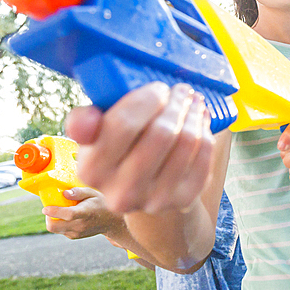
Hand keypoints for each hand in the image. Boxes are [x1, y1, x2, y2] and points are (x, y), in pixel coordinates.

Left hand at [43, 186, 121, 239]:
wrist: (110, 222)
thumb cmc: (101, 203)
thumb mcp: (93, 192)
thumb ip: (78, 192)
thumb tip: (64, 193)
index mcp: (85, 213)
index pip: (68, 215)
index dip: (54, 211)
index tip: (45, 208)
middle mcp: (79, 226)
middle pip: (54, 227)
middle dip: (48, 217)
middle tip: (51, 207)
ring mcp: (76, 233)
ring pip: (55, 229)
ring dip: (52, 220)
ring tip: (60, 210)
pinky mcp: (73, 236)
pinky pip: (60, 230)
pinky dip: (59, 223)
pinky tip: (66, 216)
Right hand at [65, 82, 214, 214]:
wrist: (141, 190)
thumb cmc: (118, 150)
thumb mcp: (95, 135)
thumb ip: (84, 120)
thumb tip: (88, 119)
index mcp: (91, 169)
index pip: (122, 125)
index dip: (147, 100)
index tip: (158, 88)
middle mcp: (119, 192)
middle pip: (160, 134)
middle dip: (175, 104)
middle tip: (181, 90)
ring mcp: (153, 200)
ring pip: (185, 143)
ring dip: (193, 115)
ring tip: (192, 102)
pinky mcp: (182, 201)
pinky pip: (203, 157)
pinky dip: (205, 133)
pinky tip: (200, 121)